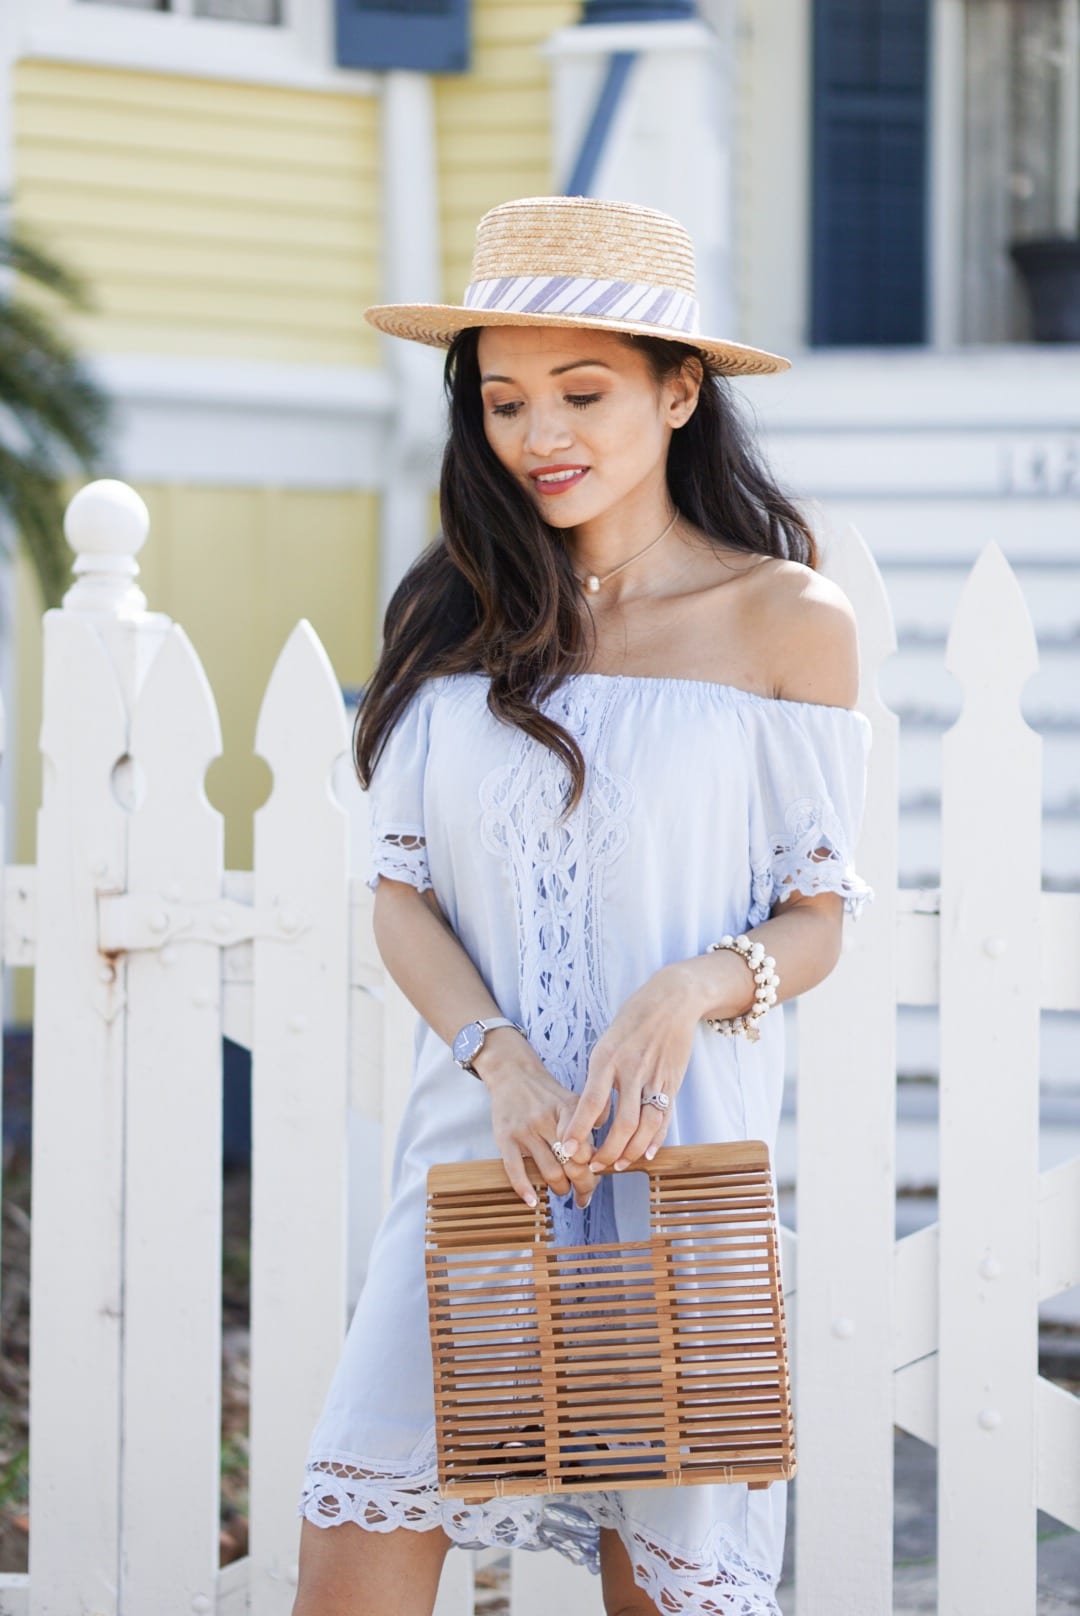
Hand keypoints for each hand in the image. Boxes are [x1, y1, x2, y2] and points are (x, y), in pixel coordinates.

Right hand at [473, 1034, 598, 1209]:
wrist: (512, 1073)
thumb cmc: (546, 1093)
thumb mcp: (572, 1099)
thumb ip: (590, 1122)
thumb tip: (605, 1153)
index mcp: (568, 1110)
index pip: (588, 1149)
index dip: (595, 1168)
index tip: (596, 1176)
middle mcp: (547, 1120)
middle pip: (572, 1164)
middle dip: (583, 1185)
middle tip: (584, 1195)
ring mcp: (525, 1130)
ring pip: (550, 1171)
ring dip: (561, 1189)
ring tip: (563, 1190)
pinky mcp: (505, 1138)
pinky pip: (515, 1170)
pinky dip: (525, 1189)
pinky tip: (533, 1202)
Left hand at [561, 964, 706, 1175]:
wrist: (673, 1000)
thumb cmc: (633, 1021)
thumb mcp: (607, 1042)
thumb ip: (600, 1079)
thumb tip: (592, 1117)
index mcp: (608, 1058)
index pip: (592, 1102)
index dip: (579, 1129)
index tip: (567, 1150)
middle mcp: (632, 1070)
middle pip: (622, 1123)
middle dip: (607, 1151)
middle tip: (595, 1167)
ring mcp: (655, 1077)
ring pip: (646, 1126)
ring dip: (631, 1151)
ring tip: (618, 1165)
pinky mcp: (673, 1082)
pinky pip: (664, 1117)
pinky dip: (656, 1139)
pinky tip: (646, 1153)